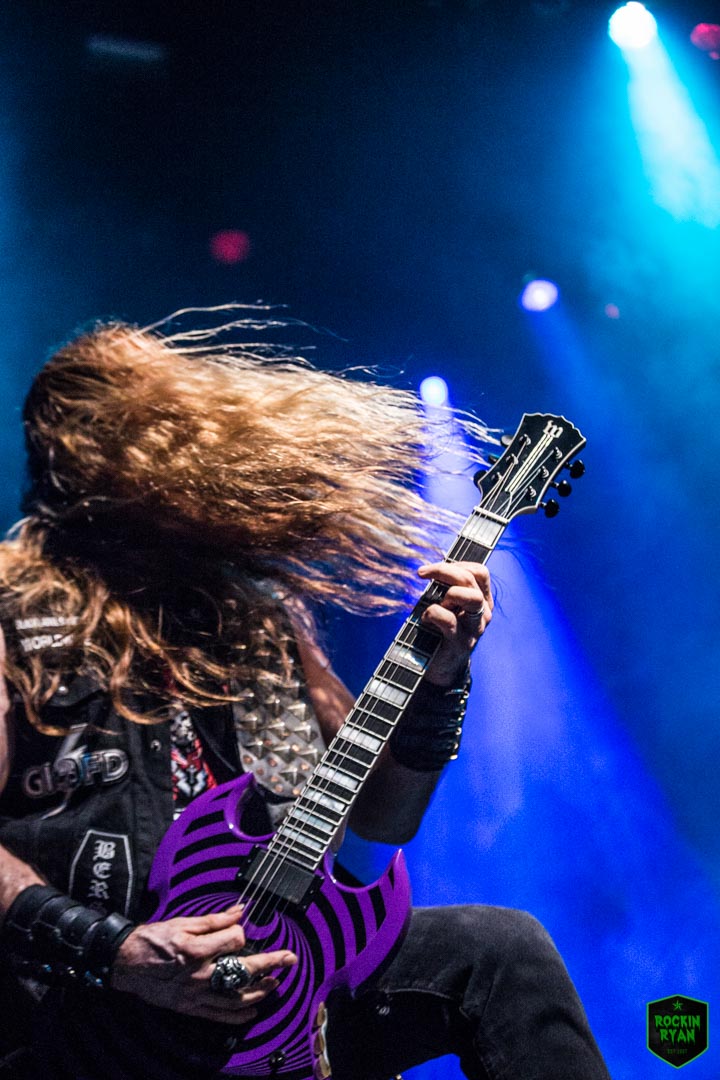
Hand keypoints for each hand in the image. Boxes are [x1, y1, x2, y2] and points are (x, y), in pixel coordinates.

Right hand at [111, 905, 296, 1023]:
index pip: (234, 941)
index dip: (241, 933)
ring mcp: (194, 994)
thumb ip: (214, 919)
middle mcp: (198, 974)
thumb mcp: (183, 922)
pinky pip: (218, 1015)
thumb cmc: (153, 939)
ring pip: (235, 997)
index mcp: (196, 949)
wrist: (125, 962)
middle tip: (289, 959)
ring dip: (259, 991)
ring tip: (276, 983)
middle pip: (242, 972)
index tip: (240, 930)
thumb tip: (240, 911)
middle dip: (270, 964)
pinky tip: (253, 1011)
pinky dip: (238, 1015)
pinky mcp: (189, 1007)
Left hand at [418, 561, 492, 685]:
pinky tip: (425, 618)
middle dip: (445, 571)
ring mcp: (475, 628)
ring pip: (471, 597)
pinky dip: (433, 613)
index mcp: (482, 599)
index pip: (480, 572)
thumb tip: (430, 569)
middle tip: (422, 573)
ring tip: (435, 601)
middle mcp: (483, 612)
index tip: (434, 567)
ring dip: (448, 593)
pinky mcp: (462, 641)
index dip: (457, 564)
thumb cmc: (440, 629)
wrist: (442, 667)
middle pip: (472, 579)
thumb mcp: (447, 605)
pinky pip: (449, 619)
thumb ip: (445, 588)